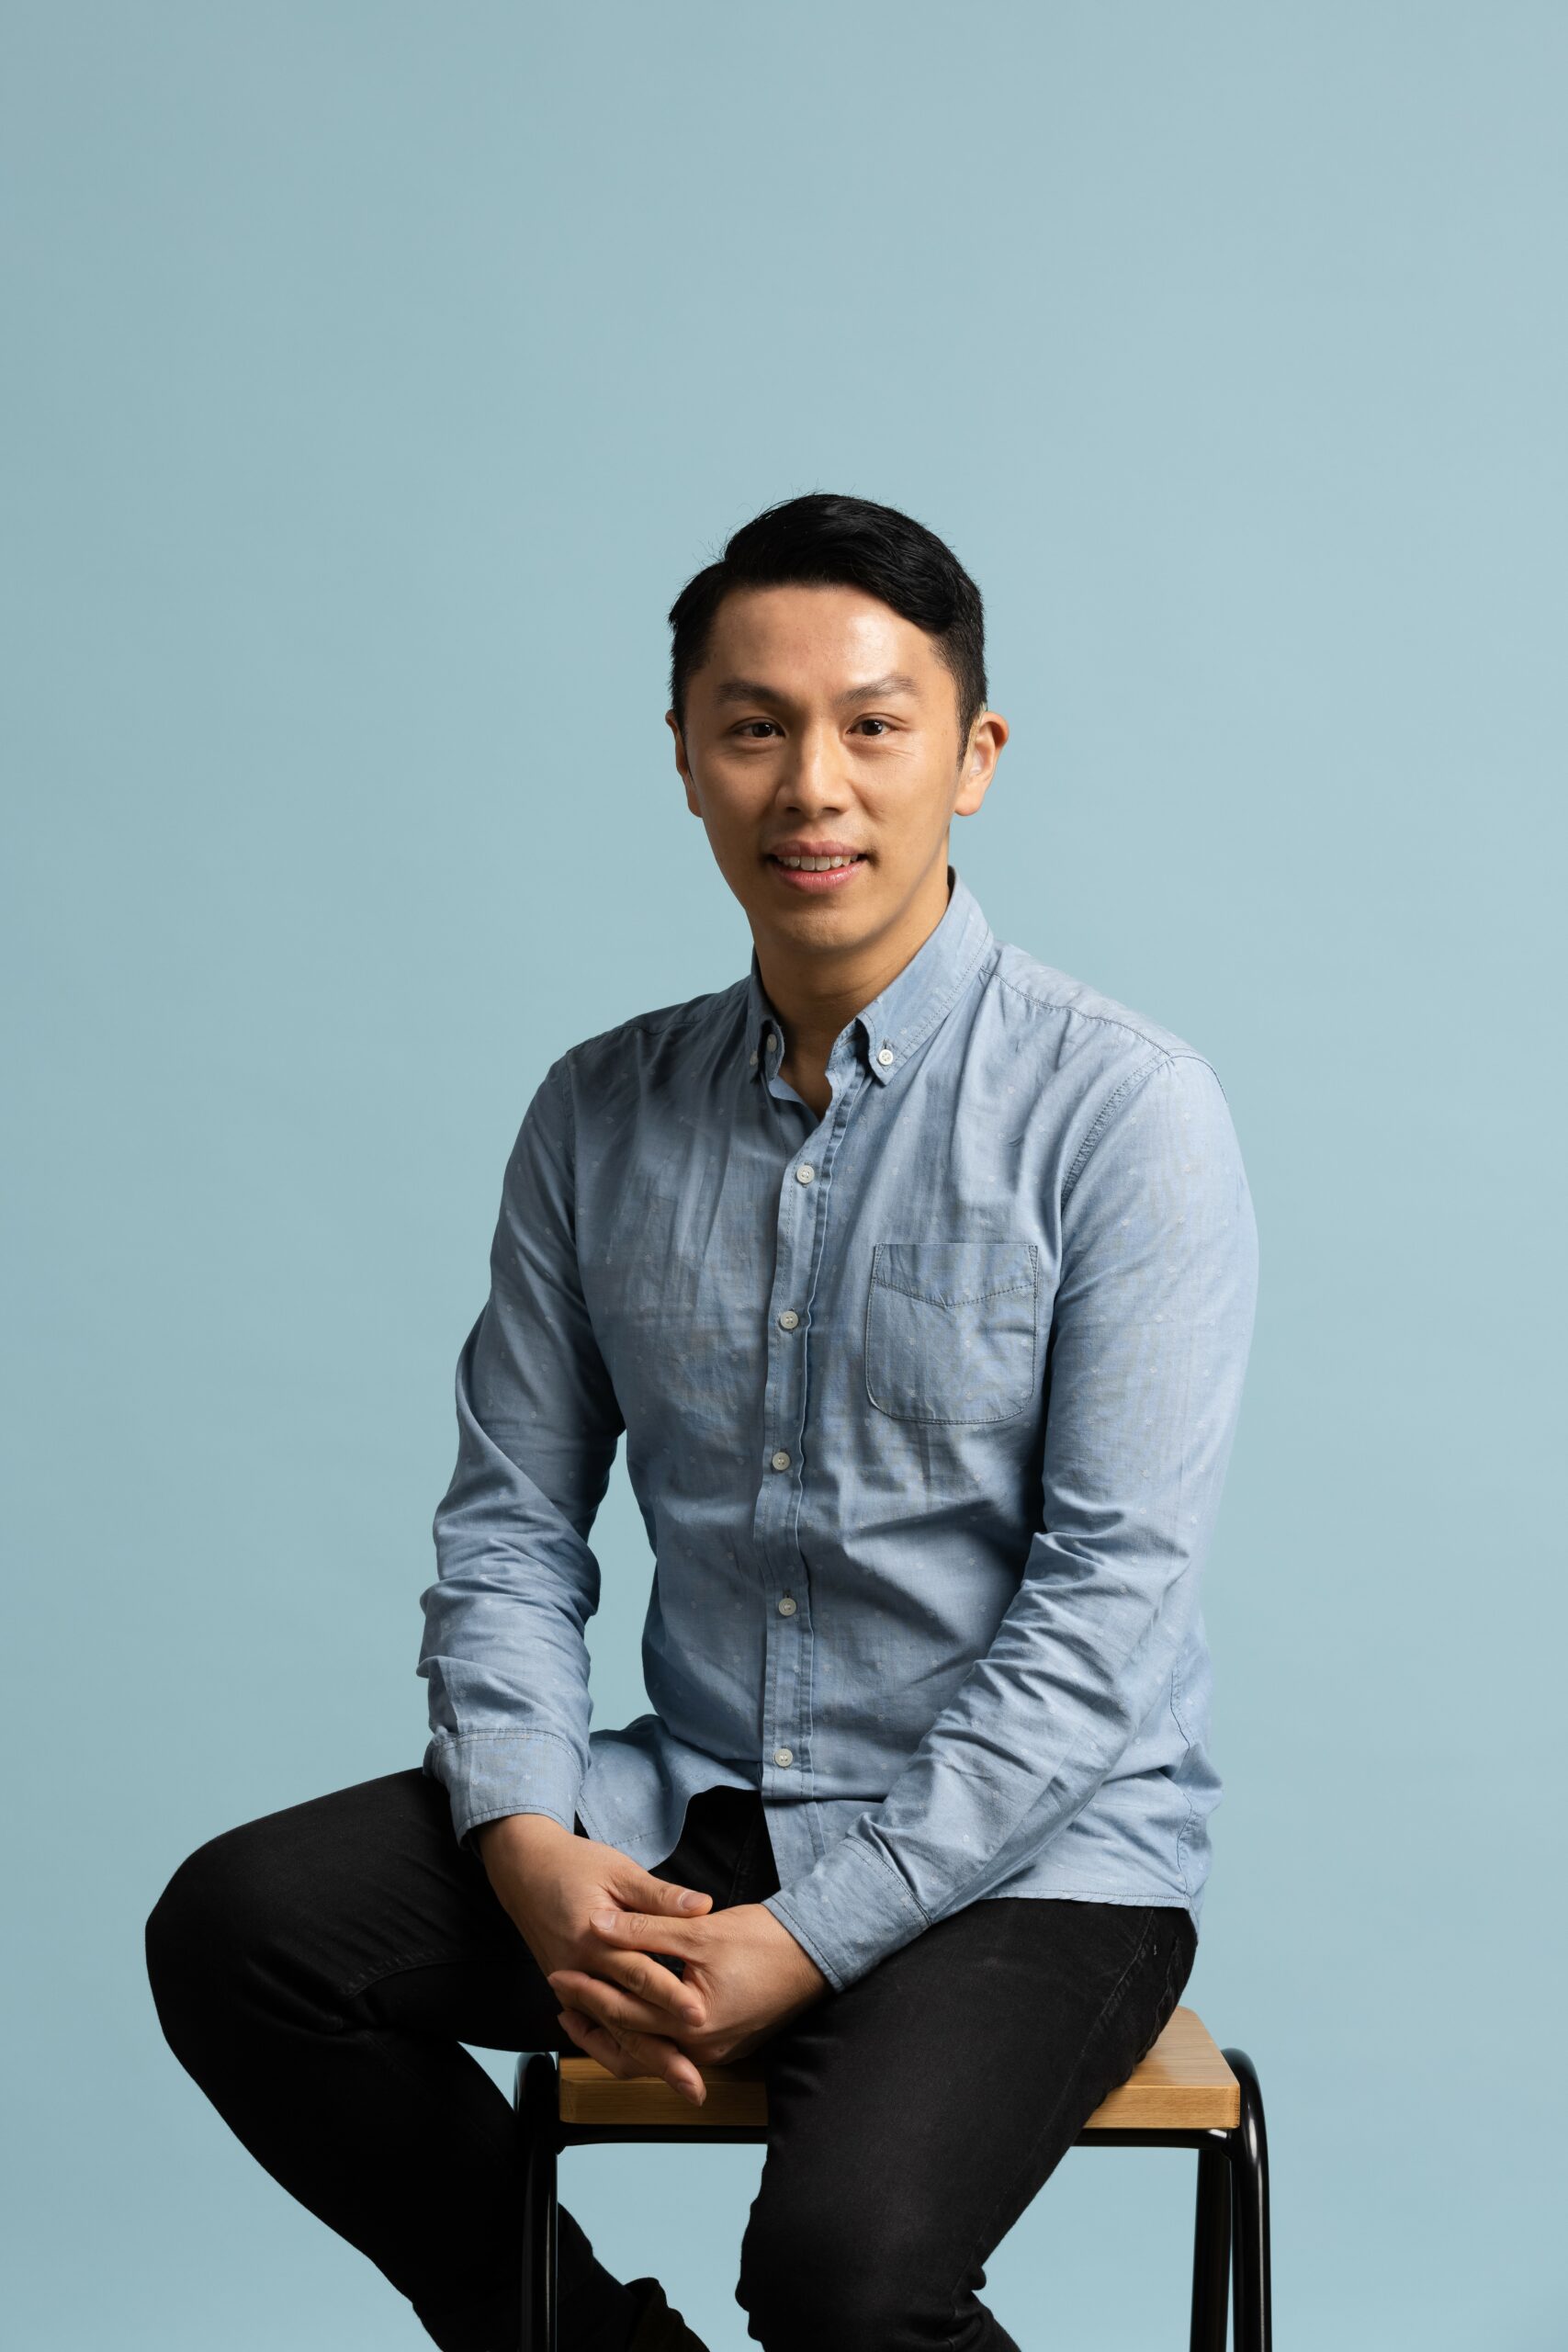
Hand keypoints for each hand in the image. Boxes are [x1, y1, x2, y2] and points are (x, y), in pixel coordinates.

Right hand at [474, 1815, 713, 2101]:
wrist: (523, 1868)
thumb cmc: (573, 1864)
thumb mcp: (618, 1870)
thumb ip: (659, 1895)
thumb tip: (703, 1906)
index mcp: (593, 1937)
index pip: (638, 1973)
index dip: (669, 1995)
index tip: (699, 2016)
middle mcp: (578, 1970)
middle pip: (625, 2019)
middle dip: (661, 2053)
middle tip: (694, 2082)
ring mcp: (569, 1984)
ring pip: (609, 2033)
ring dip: (644, 2061)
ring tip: (679, 2082)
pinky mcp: (566, 1989)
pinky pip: (593, 2028)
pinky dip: (617, 2049)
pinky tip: (644, 2068)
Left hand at [547, 1899, 829, 2094]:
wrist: (817, 1953)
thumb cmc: (763, 1939)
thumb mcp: (699, 1929)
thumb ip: (645, 1928)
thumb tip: (598, 1924)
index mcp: (692, 2021)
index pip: (624, 2008)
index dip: (588, 1989)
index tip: (558, 1972)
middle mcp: (701, 2047)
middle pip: (631, 2036)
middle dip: (592, 2013)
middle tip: (559, 1991)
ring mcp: (714, 2051)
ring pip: (649, 2048)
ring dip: (615, 2030)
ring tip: (581, 2011)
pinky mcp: (724, 2044)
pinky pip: (671, 2045)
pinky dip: (644, 2031)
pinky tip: (629, 2013)